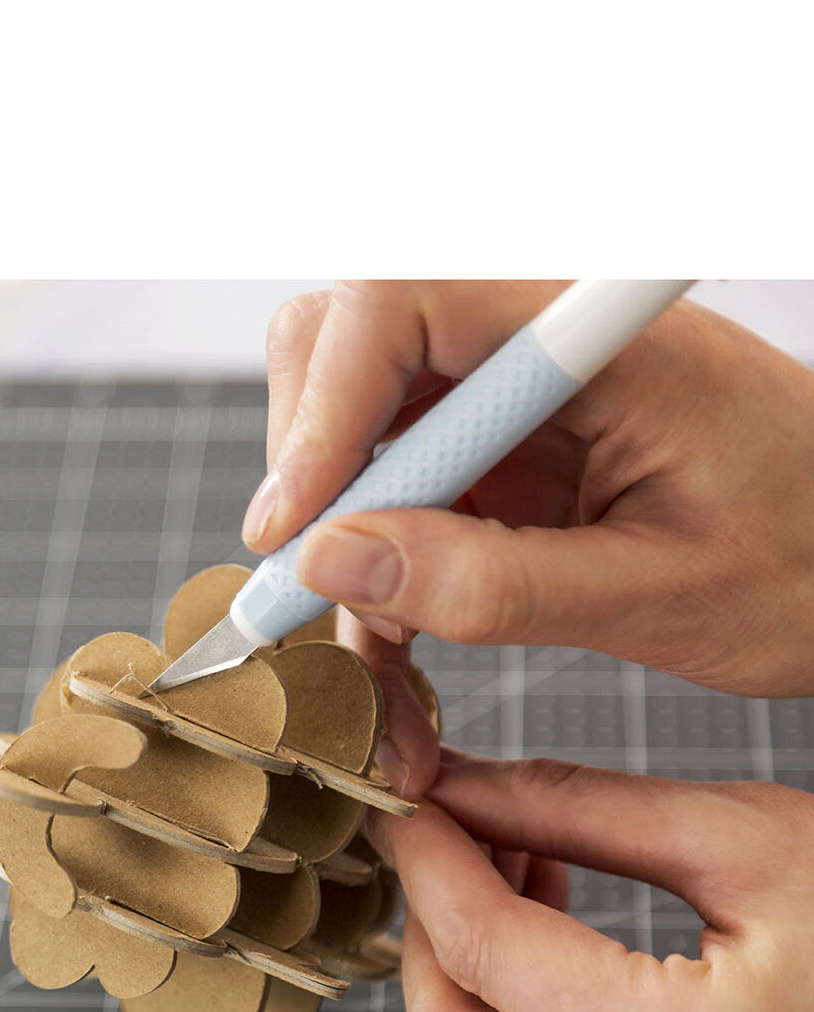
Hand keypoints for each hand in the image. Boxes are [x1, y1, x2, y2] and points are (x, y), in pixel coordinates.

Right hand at [245, 281, 813, 696]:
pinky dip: (373, 574)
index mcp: (592, 334)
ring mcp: (506, 396)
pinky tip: (392, 654)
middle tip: (305, 588)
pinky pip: (393, 491)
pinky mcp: (496, 452)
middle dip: (310, 469)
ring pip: (353, 429)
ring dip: (335, 542)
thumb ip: (496, 582)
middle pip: (346, 346)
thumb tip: (335, 561)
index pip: (403, 304)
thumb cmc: (808, 557)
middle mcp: (531, 342)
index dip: (322, 410)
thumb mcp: (659, 590)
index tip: (292, 532)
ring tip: (364, 665)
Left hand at [370, 748, 813, 1011]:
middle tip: (454, 837)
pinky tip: (538, 947)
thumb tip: (460, 786)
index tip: (406, 803)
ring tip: (509, 880)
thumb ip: (586, 809)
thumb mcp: (750, 843)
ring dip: (459, 978)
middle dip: (431, 928)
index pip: (495, 954)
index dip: (431, 862)